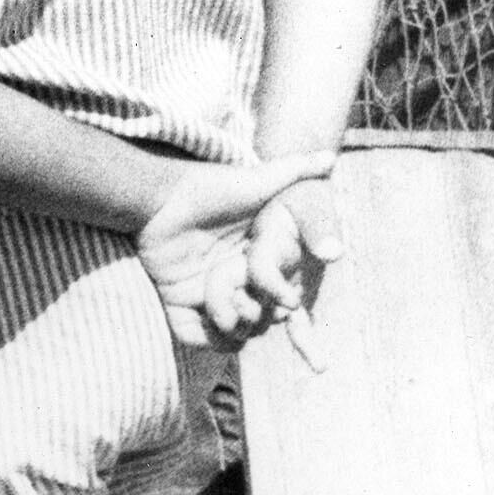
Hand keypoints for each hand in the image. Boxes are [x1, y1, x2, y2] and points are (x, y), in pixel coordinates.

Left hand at [137, 151, 336, 350]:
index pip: (280, 300)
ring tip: (228, 309)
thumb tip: (331, 157)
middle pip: (257, 320)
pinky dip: (201, 337)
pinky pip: (191, 334)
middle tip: (248, 296)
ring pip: (230, 331)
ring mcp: (206, 293)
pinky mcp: (176, 299)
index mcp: (256, 263)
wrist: (162, 194)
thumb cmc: (212, 187)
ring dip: (233, 326)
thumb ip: (295, 169)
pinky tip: (208, 318)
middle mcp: (235, 281)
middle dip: (258, 316)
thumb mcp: (258, 180)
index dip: (291, 312)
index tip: (291, 305)